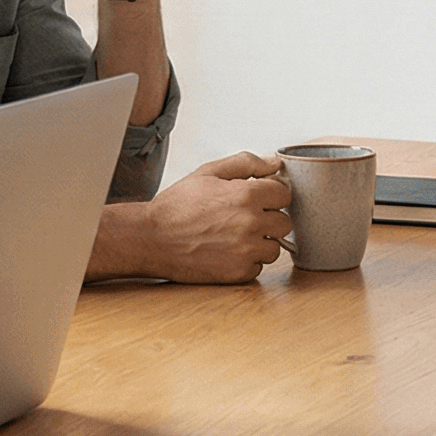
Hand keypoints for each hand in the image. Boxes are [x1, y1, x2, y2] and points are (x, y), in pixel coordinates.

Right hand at [109, 151, 289, 282]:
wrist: (151, 238)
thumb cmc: (177, 205)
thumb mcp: (208, 172)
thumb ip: (246, 163)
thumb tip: (274, 163)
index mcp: (247, 195)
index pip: (284, 195)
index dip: (269, 195)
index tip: (255, 199)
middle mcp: (251, 223)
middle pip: (284, 223)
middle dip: (267, 219)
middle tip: (242, 218)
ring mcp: (246, 251)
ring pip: (274, 248)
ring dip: (260, 243)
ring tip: (233, 236)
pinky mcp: (238, 273)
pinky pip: (258, 267)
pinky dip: (246, 262)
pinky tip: (225, 252)